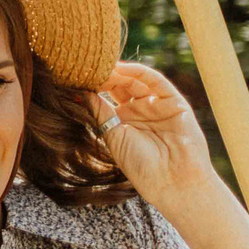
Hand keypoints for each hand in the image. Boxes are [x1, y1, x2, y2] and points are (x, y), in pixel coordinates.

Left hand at [96, 63, 248, 248]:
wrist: (173, 181)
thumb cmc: (141, 166)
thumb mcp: (113, 137)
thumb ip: (100, 113)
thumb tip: (81, 92)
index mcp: (124, 123)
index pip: (106, 98)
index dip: (92, 88)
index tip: (74, 79)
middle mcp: (140, 112)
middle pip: (120, 87)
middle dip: (104, 77)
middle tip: (87, 69)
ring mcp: (157, 106)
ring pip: (136, 82)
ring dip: (118, 73)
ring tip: (100, 67)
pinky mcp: (174, 102)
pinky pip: (156, 81)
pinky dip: (139, 71)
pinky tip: (121, 68)